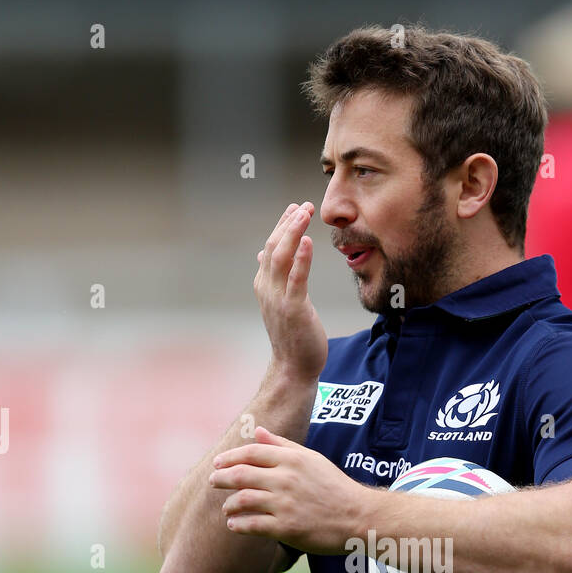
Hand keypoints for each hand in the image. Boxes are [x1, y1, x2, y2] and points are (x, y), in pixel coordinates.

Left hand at [209, 427, 373, 553]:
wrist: (358, 516)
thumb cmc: (335, 487)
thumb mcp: (312, 459)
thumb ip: (283, 445)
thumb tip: (259, 432)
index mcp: (292, 460)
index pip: (250, 453)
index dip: (229, 458)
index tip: (218, 463)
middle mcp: (285, 479)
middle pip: (240, 475)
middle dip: (220, 478)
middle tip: (213, 481)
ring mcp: (285, 504)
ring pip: (242, 500)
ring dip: (228, 505)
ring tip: (226, 509)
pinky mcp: (286, 528)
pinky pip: (252, 525)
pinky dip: (238, 524)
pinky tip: (234, 525)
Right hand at [255, 202, 327, 382]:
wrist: (293, 367)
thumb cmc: (292, 336)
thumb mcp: (280, 302)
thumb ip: (274, 278)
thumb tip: (262, 255)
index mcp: (264, 285)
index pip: (271, 248)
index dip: (282, 226)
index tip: (295, 207)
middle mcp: (267, 289)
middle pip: (274, 247)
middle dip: (288, 223)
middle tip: (303, 204)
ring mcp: (278, 299)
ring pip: (281, 258)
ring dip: (293, 233)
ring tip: (304, 213)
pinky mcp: (293, 309)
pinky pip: (297, 279)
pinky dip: (301, 259)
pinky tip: (308, 242)